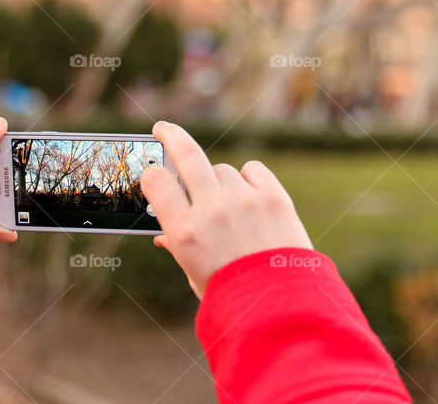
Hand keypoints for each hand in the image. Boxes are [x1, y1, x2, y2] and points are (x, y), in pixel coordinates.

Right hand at [141, 121, 311, 298]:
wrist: (285, 309)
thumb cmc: (234, 297)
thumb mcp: (195, 276)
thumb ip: (179, 247)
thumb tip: (163, 234)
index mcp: (185, 233)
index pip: (156, 181)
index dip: (152, 174)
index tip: (153, 173)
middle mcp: (212, 211)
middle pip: (187, 154)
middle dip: (171, 136)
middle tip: (163, 128)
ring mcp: (246, 201)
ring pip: (223, 170)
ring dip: (221, 183)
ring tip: (233, 214)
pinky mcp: (275, 197)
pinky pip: (253, 170)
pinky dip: (249, 180)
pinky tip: (252, 200)